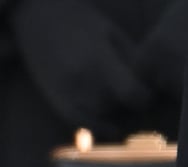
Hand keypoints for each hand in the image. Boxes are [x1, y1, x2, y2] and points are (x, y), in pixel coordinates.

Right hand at [11, 0, 151, 132]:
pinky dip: (97, 127)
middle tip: (131, 96)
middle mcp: (81, 80)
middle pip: (117, 107)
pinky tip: (110, 127)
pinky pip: (80, 123)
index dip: (144, 97)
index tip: (146, 93)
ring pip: (100, 117)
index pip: (132, 93)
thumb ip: (131, 60)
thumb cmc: (80, 21)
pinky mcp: (55, 99)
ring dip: (113, 114)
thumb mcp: (112, 33)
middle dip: (128, 105)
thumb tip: (149, 86)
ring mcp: (66, 92)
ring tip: (117, 102)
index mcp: (99, 59)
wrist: (38, 18)